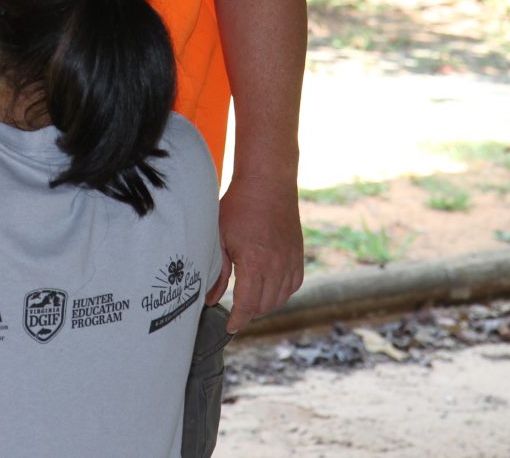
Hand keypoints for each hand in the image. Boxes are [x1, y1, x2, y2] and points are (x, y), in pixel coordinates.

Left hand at [206, 175, 303, 333]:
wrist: (267, 183)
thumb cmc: (238, 207)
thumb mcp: (219, 238)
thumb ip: (217, 272)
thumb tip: (211, 299)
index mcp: (254, 264)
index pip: (247, 306)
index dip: (237, 321)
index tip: (229, 327)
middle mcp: (277, 267)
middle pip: (264, 306)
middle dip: (248, 313)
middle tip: (234, 311)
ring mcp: (291, 261)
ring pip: (280, 299)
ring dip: (264, 305)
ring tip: (249, 300)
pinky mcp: (298, 256)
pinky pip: (293, 286)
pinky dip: (281, 293)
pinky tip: (268, 288)